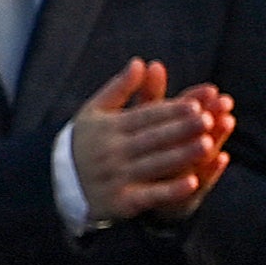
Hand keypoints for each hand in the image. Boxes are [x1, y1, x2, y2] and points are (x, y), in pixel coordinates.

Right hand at [68, 56, 232, 224]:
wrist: (56, 186)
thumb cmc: (83, 144)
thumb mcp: (93, 112)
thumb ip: (119, 88)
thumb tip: (140, 62)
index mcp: (109, 128)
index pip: (145, 116)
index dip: (171, 110)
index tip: (196, 104)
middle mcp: (112, 152)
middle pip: (153, 139)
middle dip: (182, 129)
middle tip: (209, 120)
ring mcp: (117, 178)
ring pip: (155, 164)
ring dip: (182, 155)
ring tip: (208, 144)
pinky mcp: (121, 202)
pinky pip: (150, 195)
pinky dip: (171, 190)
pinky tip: (193, 183)